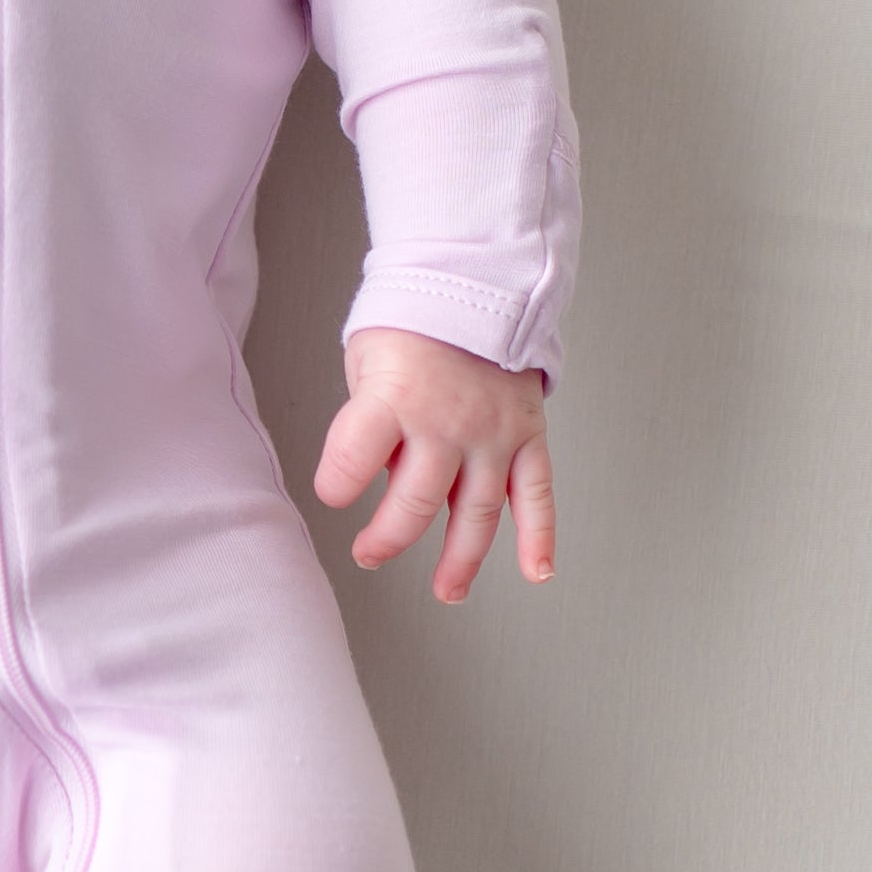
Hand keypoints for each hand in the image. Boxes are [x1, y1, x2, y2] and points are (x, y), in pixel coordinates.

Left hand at [311, 326, 556, 601]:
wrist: (475, 281)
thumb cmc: (412, 325)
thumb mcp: (368, 363)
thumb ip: (373, 424)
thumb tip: (384, 478)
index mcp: (395, 398)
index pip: (352, 461)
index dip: (335, 485)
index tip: (331, 495)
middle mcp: (447, 422)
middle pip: (416, 504)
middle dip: (387, 538)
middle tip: (370, 552)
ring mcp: (492, 434)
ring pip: (477, 513)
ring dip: (461, 560)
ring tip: (448, 590)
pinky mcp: (527, 435)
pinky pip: (537, 493)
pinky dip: (540, 535)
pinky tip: (537, 569)